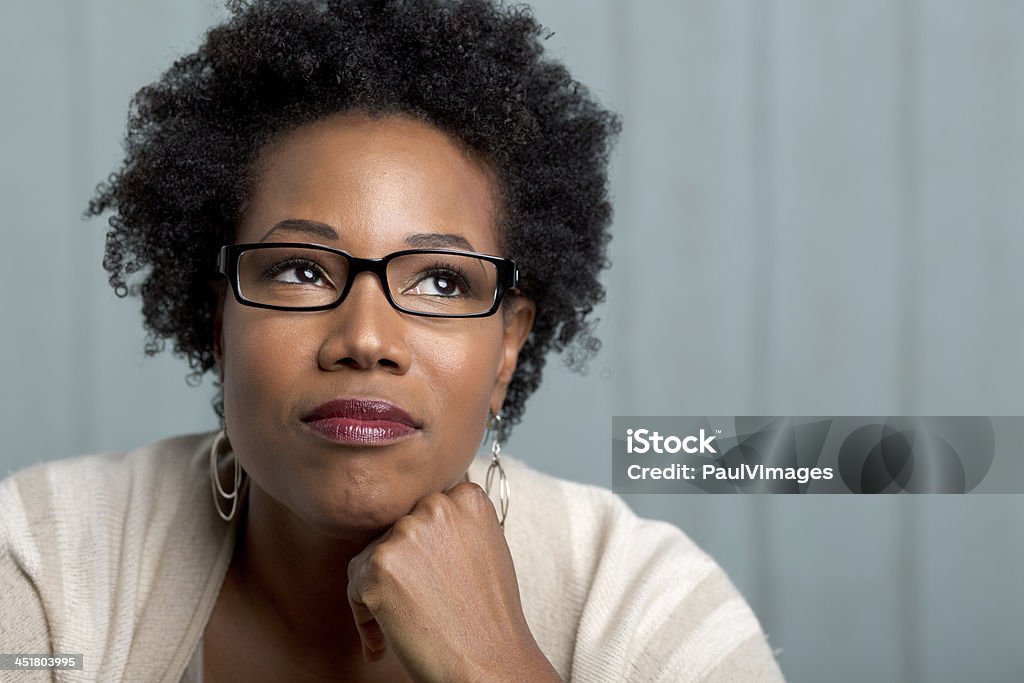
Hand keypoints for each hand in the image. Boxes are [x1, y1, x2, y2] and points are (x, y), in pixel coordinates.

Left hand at [347, 482, 560, 681]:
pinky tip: (385, 639)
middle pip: (397, 530)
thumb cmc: (489, 616)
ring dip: (379, 588)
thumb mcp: (486, 548)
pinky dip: (364, 614)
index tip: (428, 577)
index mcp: (467, 498)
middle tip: (417, 603)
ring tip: (403, 622)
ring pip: (371, 555)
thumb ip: (456, 526)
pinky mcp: (379, 565)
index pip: (425, 511)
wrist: (489, 662)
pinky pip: (354, 584)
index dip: (423, 548)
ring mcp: (406, 533)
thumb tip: (419, 522)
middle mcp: (436, 506)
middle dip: (400, 566)